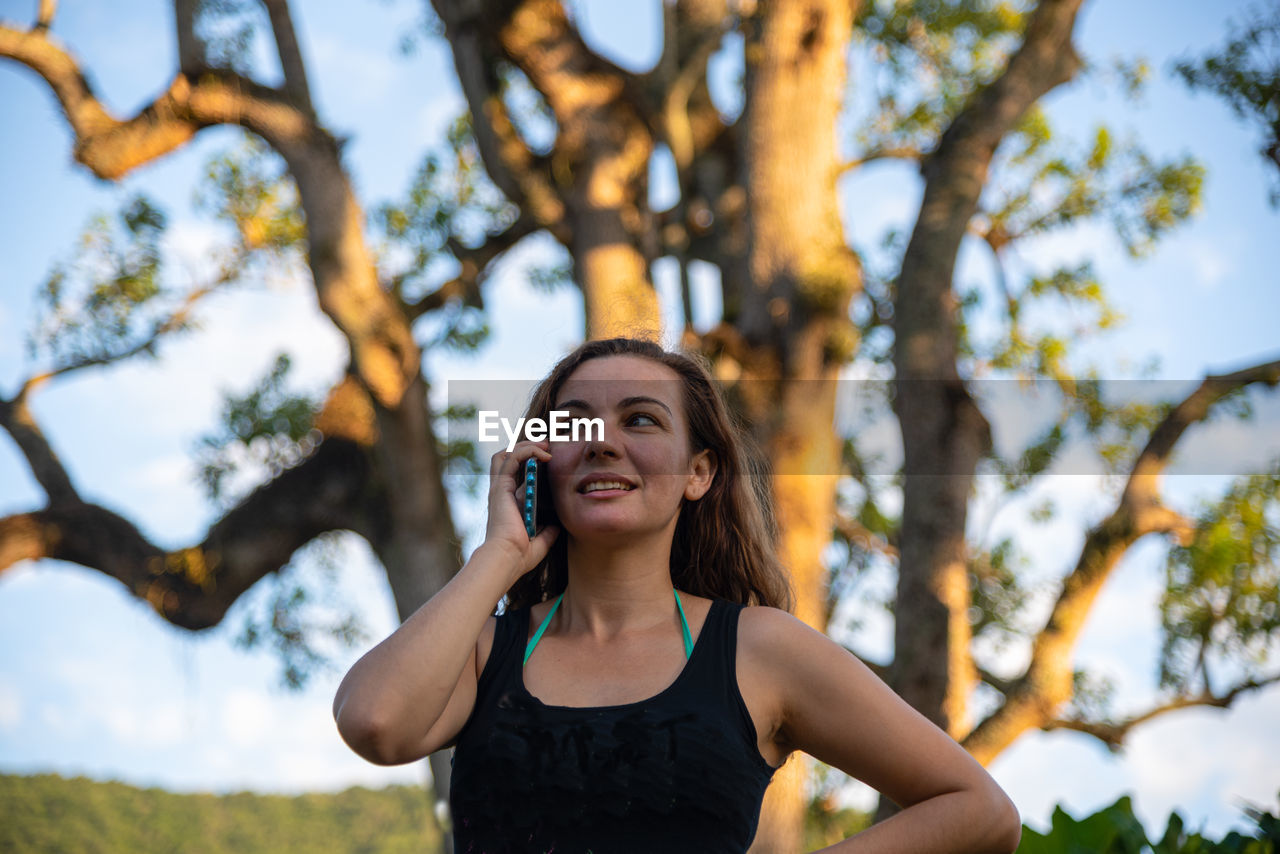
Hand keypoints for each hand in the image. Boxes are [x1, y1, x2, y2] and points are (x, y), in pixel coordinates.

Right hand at [481, 440, 559, 582]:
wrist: (507, 559)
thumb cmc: (520, 555)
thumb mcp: (541, 542)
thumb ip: (548, 532)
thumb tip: (557, 527)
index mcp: (510, 503)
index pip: (516, 474)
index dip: (531, 462)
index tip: (551, 459)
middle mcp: (503, 493)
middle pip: (507, 459)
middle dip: (526, 447)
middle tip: (547, 446)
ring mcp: (500, 488)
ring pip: (507, 453)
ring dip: (526, 445)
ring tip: (545, 445)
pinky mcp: (501, 487)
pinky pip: (512, 458)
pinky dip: (528, 451)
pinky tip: (544, 455)